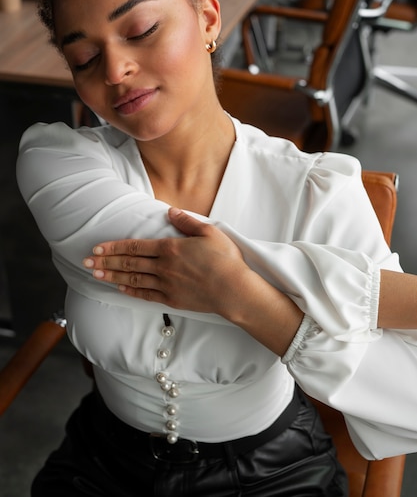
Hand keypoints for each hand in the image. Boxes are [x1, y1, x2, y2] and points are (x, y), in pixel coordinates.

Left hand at [82, 208, 247, 315]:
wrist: (235, 291)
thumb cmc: (225, 260)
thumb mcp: (210, 232)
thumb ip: (187, 221)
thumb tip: (171, 211)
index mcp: (170, 248)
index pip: (135, 246)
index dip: (114, 247)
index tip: (98, 247)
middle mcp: (164, 267)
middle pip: (128, 263)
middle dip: (105, 261)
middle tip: (86, 261)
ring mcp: (166, 285)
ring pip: (133, 279)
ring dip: (112, 276)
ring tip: (96, 274)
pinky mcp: (172, 299)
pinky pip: (146, 295)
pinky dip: (131, 291)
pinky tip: (120, 288)